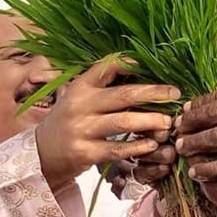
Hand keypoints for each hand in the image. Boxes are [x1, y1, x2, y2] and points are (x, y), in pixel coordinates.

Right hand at [35, 58, 178, 188]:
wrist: (41, 154)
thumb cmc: (68, 122)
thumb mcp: (78, 98)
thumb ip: (103, 87)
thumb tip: (142, 72)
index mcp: (80, 87)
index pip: (107, 67)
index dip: (132, 63)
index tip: (153, 64)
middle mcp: (80, 105)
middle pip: (124, 95)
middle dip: (154, 93)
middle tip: (175, 94)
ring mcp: (82, 129)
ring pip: (124, 123)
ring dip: (150, 121)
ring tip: (168, 123)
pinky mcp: (85, 153)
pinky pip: (118, 149)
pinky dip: (138, 147)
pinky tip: (152, 145)